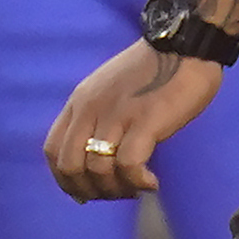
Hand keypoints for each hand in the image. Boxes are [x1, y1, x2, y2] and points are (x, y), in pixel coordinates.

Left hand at [44, 39, 220, 201]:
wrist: (185, 45)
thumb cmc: (154, 69)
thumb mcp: (110, 89)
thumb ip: (98, 116)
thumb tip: (99, 154)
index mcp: (80, 102)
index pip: (52, 151)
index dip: (65, 179)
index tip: (87, 191)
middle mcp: (91, 109)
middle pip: (70, 166)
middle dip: (90, 190)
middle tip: (116, 193)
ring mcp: (117, 115)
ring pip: (97, 169)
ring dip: (117, 189)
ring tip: (137, 187)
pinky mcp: (146, 121)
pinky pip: (128, 164)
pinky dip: (137, 182)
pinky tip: (151, 183)